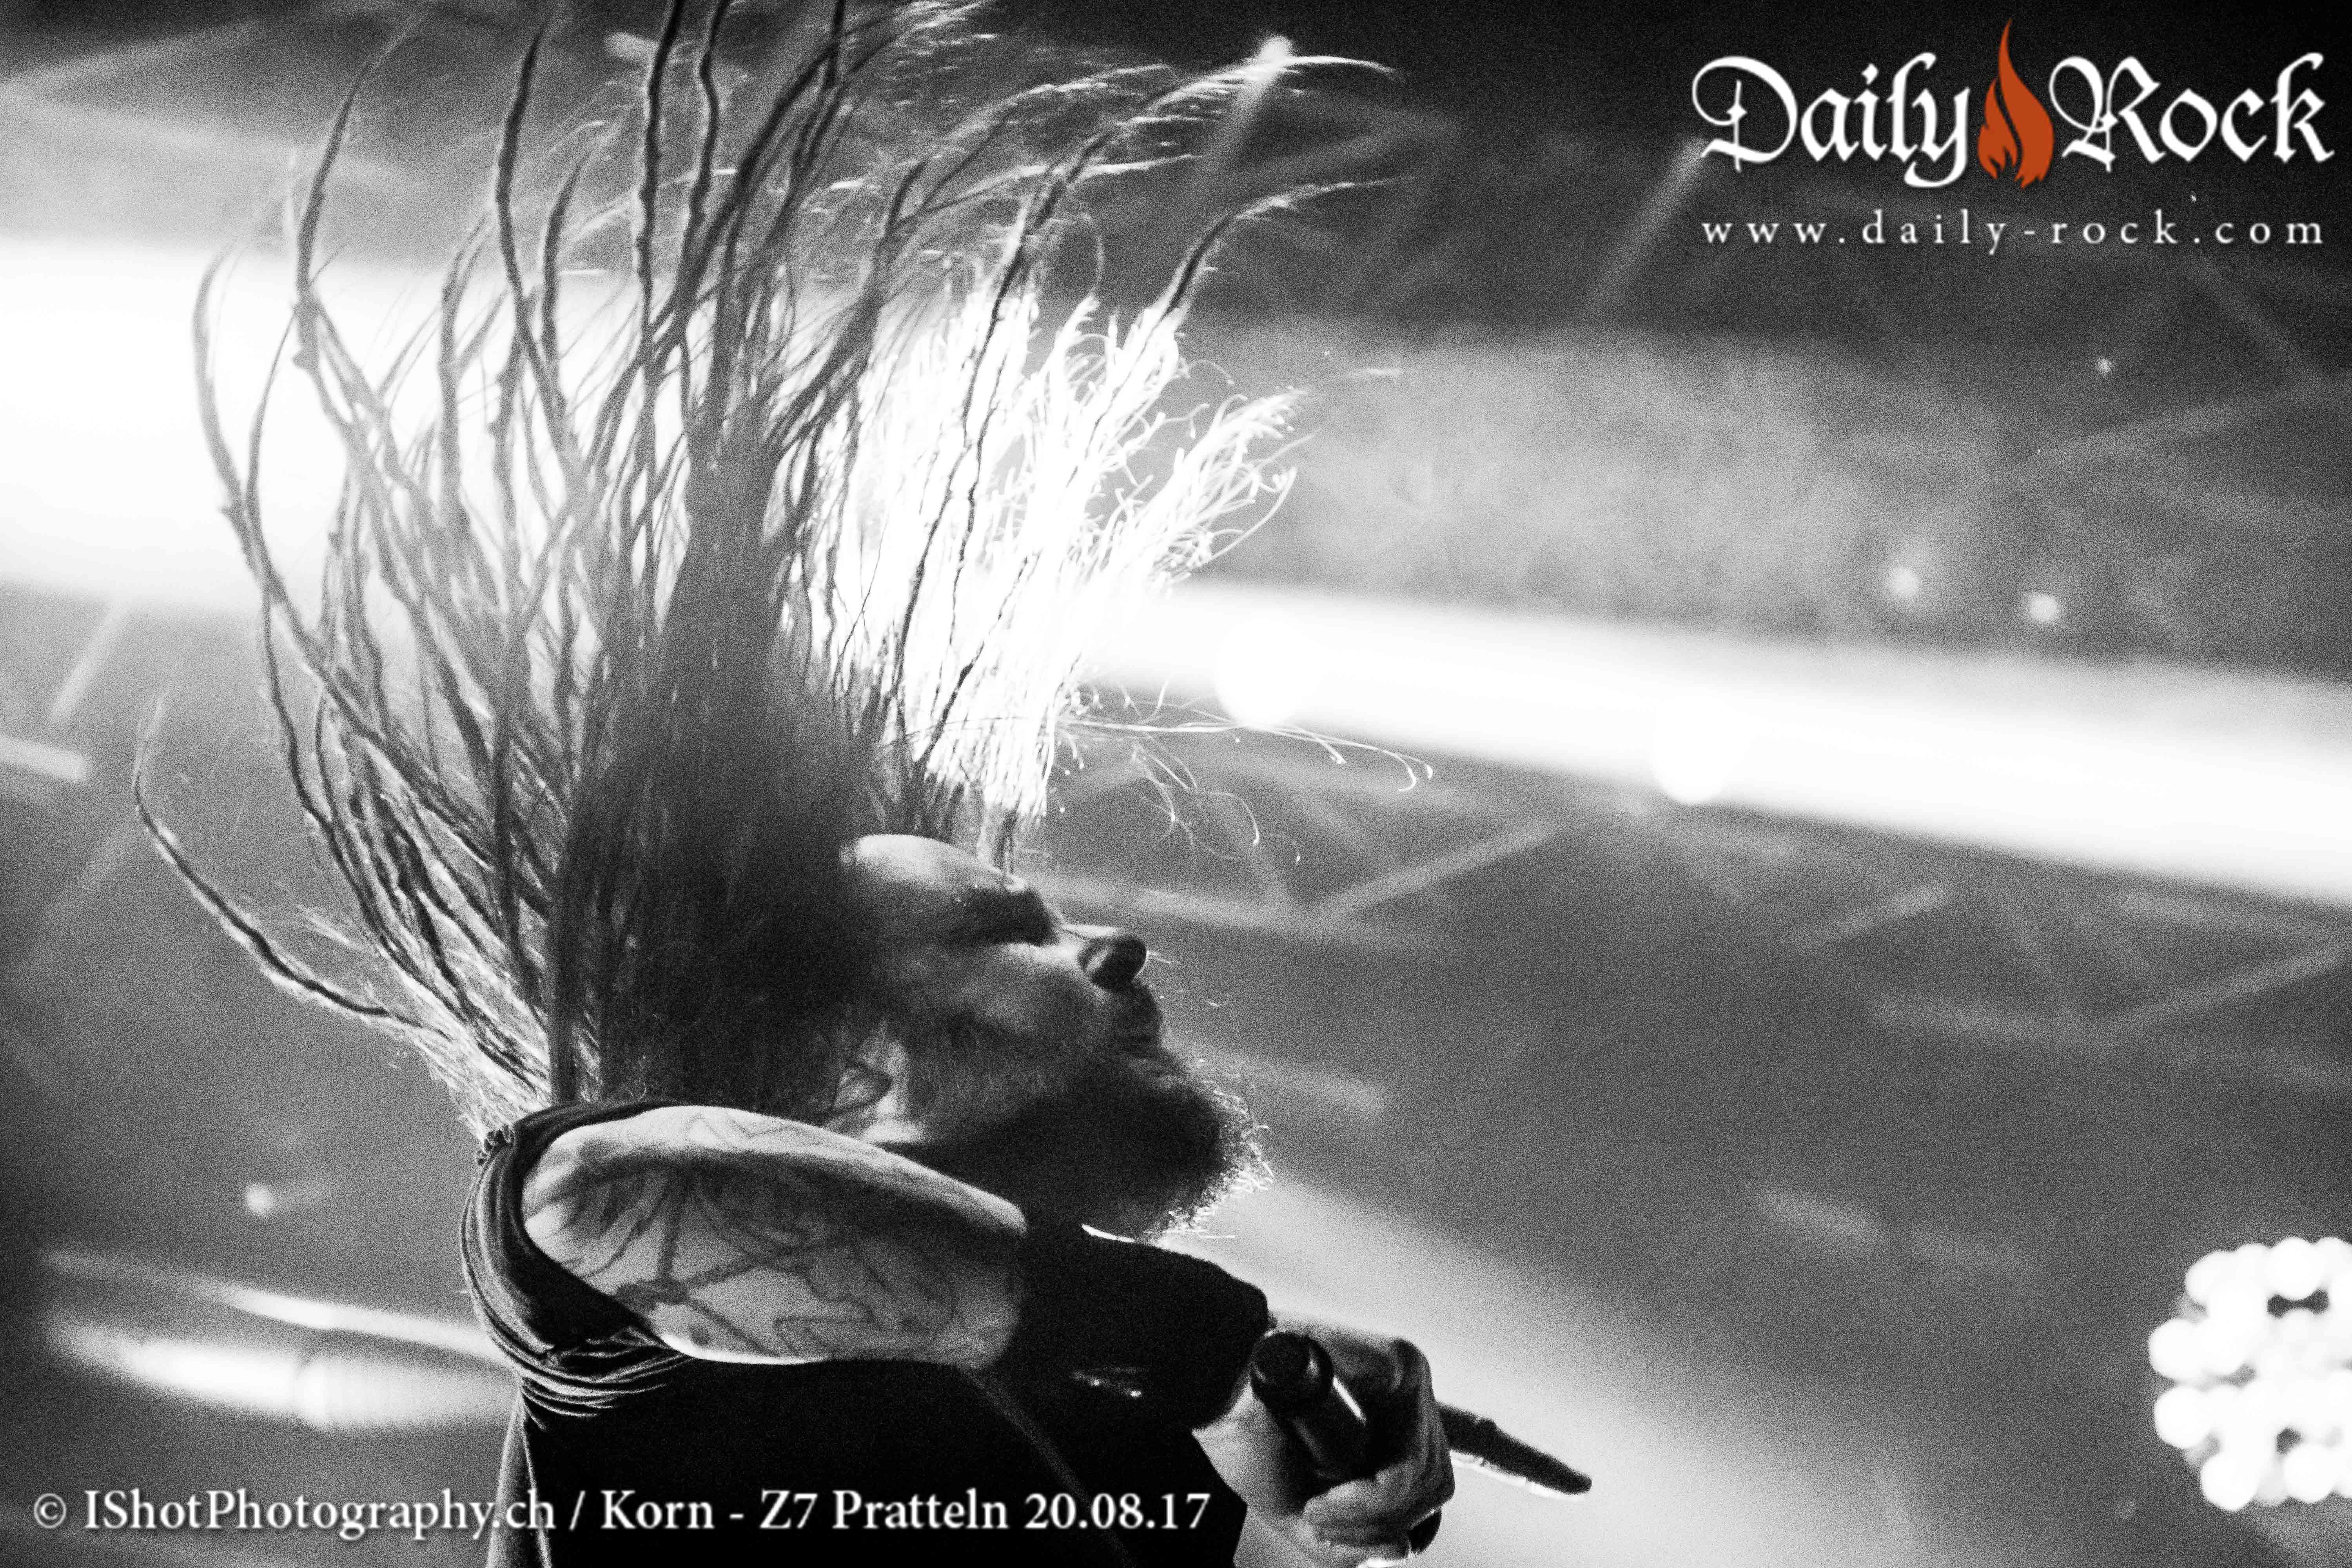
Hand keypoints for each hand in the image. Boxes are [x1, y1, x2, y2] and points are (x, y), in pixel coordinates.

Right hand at [1193, 1315, 1452, 1565]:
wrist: (1221, 1391)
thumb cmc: (1251, 1436)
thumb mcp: (1298, 1509)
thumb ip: (1347, 1543)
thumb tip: (1403, 1549)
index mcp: (1387, 1431)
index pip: (1424, 1491)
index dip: (1384, 1524)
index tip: (1324, 1525)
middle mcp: (1405, 1406)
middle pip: (1433, 1488)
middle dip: (1376, 1522)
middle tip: (1319, 1518)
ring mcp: (1409, 1385)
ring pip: (1426, 1479)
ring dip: (1369, 1514)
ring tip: (1319, 1507)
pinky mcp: (1404, 1368)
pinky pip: (1411, 1461)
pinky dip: (1372, 1496)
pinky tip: (1329, 1494)